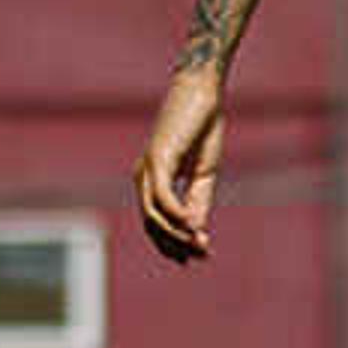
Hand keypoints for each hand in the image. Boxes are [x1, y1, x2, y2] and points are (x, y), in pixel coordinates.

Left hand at [135, 70, 225, 262]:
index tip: (198, 255)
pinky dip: (176, 214)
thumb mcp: (203, 171)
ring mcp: (148, 169)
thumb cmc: (202, 127)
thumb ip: (198, 200)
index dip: (175, 242)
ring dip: (176, 234)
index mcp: (152, 180)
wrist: (202, 92)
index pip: (156, 222)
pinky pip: (163, 196)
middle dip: (176, 244)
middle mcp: (143, 177)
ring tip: (200, 244)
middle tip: (201, 256)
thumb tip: (196, 230)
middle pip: (152, 224)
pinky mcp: (157, 159)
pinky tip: (194, 224)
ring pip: (154, 215)